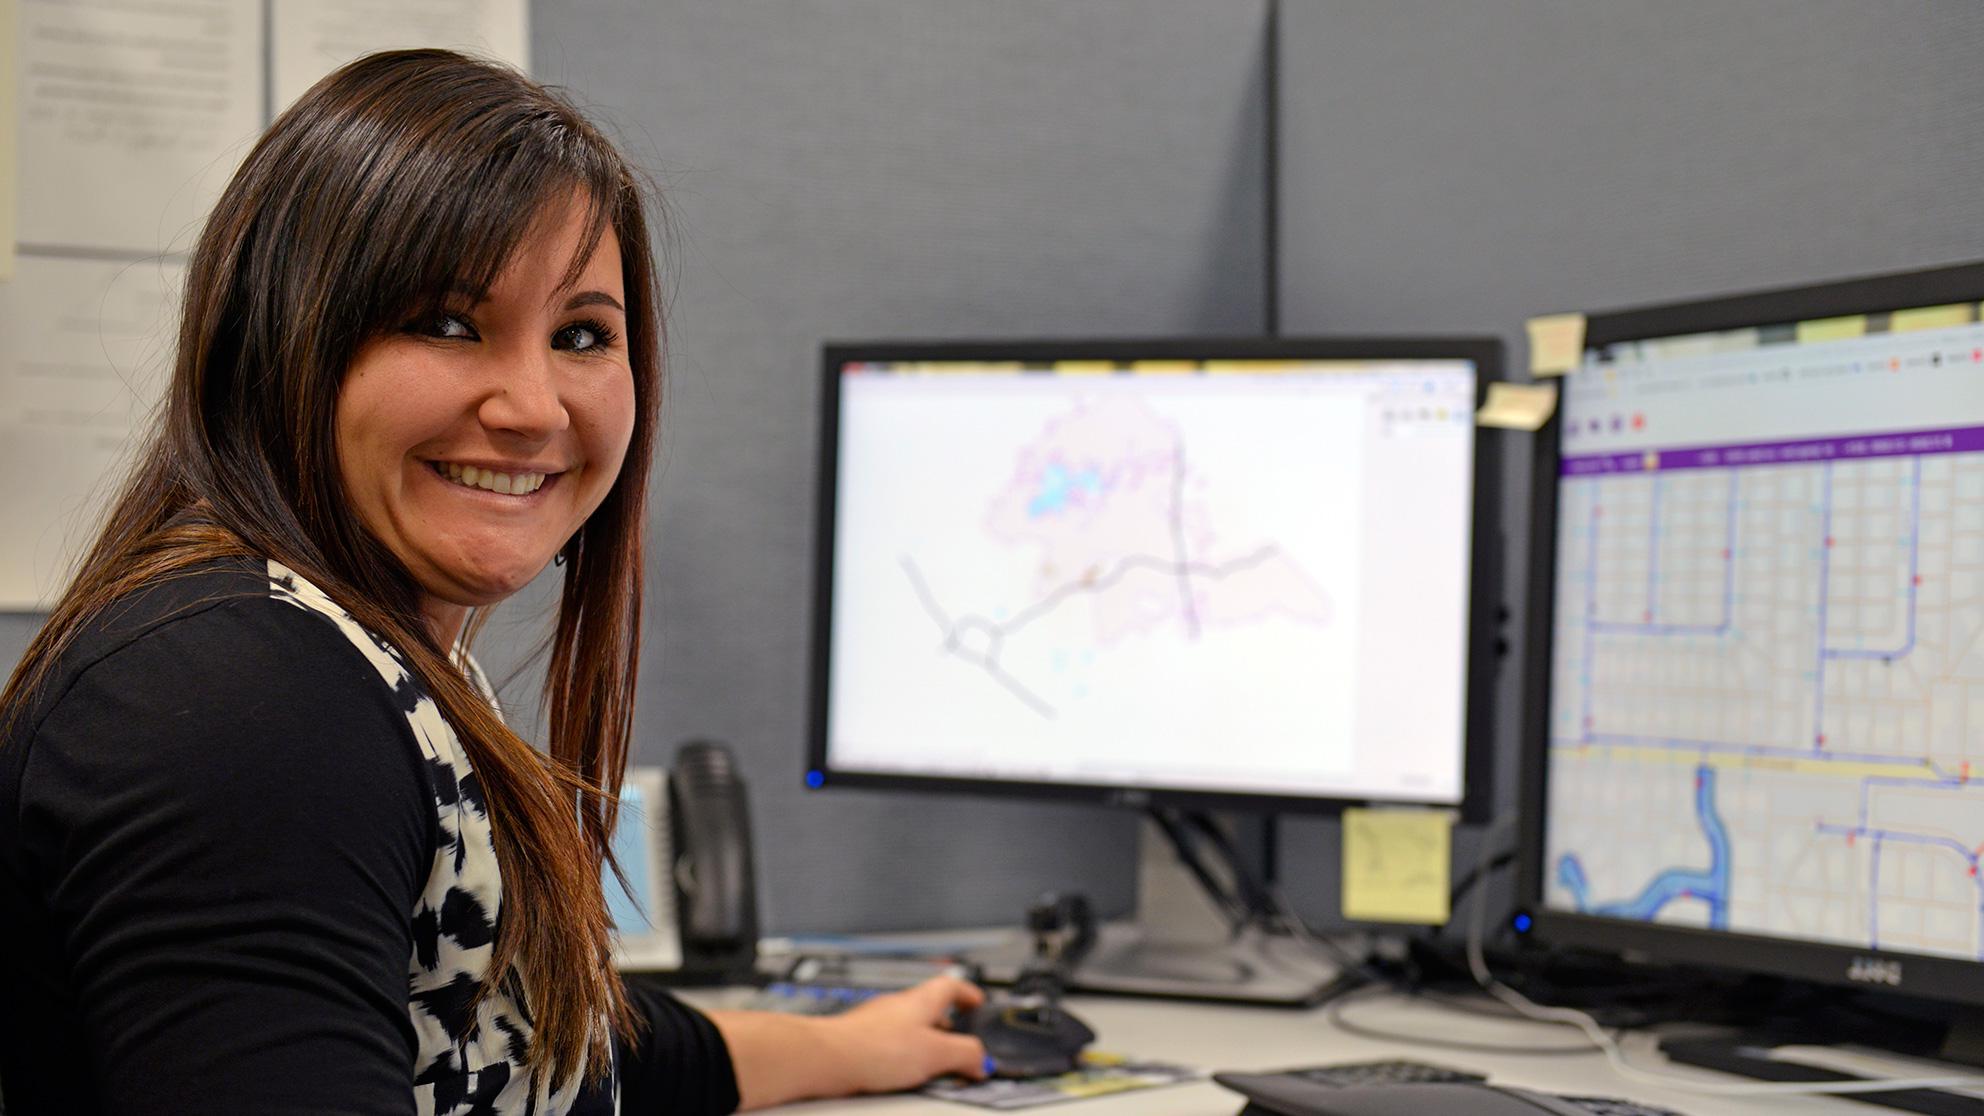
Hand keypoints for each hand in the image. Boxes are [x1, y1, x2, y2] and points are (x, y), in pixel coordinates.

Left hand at [709, 974, 990, 1108]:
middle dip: (947, 1024)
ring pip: (908, 1025)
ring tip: (933, 1063)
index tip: (978, 1002)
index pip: (951, 986)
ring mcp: (875, 1020)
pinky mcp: (859, 1038)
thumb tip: (981, 1059)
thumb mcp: (935, 1054)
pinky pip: (889, 1041)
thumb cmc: (875, 1048)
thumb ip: (965, 1054)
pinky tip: (902, 1072)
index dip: (968, 993)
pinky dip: (902, 1052)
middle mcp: (897, 1005)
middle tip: (959, 1040)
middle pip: (929, 1006)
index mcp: (920, 1000)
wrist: (828, 1058)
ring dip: (924, 1040)